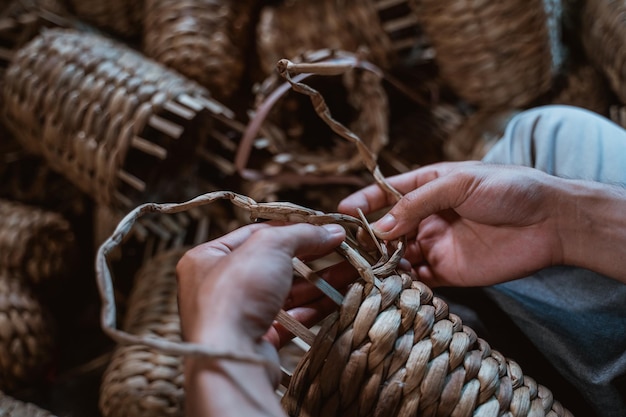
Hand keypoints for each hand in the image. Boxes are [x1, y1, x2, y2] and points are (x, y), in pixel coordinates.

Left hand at [176, 222, 345, 352]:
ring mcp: (240, 315)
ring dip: (320, 282)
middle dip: (312, 257)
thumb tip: (332, 231)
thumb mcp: (269, 245)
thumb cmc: (237, 292)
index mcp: (208, 258)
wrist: (230, 356)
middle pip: (275, 263)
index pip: (256, 233)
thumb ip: (302, 234)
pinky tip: (340, 298)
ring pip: (286, 292)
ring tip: (352, 272)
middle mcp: (219, 286)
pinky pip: (291, 319)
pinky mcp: (258, 340)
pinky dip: (315, 308)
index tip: (325, 228)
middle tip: (344, 251)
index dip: (292, 229)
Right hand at [339, 161, 564, 286]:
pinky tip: (387, 284)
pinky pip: (418, 279)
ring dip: (380, 262)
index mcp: (429, 188)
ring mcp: (437, 245)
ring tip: (360, 270)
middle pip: (387, 229)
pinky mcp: (449, 272)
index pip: (387, 194)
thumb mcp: (458, 183)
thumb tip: (380, 226)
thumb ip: (417, 203)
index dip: (364, 202)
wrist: (551, 221)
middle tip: (347, 249)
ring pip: (398, 256)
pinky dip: (401, 282)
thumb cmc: (508, 188)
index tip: (340, 211)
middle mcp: (428, 218)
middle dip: (366, 238)